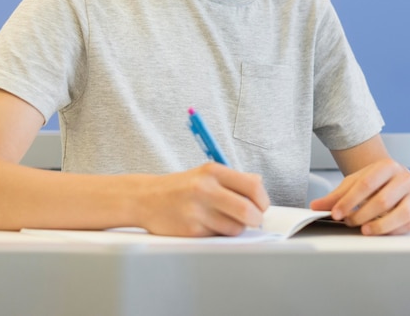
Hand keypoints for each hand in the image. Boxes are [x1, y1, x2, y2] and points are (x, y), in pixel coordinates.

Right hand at [137, 163, 269, 236]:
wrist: (146, 198)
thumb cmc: (182, 187)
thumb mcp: (207, 174)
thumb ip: (235, 179)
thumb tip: (259, 185)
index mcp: (213, 171)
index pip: (252, 187)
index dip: (262, 200)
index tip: (260, 205)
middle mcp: (205, 189)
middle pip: (248, 211)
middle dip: (256, 219)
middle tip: (253, 219)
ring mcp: (197, 211)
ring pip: (235, 228)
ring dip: (235, 228)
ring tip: (222, 220)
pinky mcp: (191, 231)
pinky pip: (218, 238)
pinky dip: (218, 235)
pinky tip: (206, 225)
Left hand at [310, 158, 409, 234]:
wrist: (391, 179)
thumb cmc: (373, 181)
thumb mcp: (353, 182)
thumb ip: (336, 195)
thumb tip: (316, 206)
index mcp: (387, 166)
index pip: (366, 184)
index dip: (349, 201)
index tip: (336, 213)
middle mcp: (404, 178)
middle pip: (382, 200)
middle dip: (362, 214)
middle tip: (348, 221)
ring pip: (400, 214)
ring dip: (379, 225)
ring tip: (363, 230)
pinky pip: (408, 225)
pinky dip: (392, 231)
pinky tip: (378, 232)